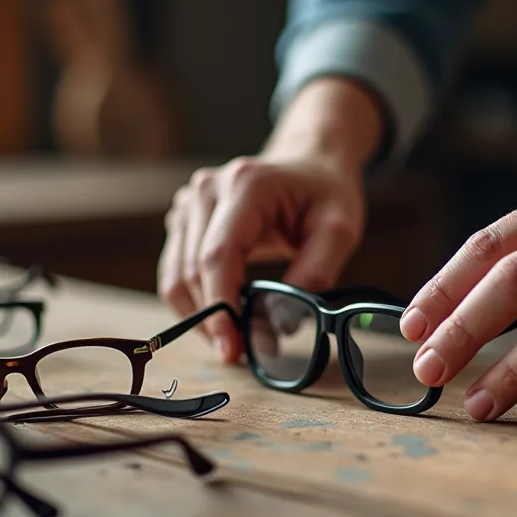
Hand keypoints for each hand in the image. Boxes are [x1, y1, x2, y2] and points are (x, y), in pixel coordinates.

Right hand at [157, 78, 382, 361]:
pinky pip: (176, 271)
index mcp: (246, 186)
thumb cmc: (326, 194)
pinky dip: (196, 302)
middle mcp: (207, 189)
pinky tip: (225, 316)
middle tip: (245, 352)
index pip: (217, 256)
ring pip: (176, 276)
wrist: (310, 164)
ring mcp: (189, 202)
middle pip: (193, 271)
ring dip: (201, 316)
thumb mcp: (340, 229)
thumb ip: (317, 270)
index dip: (220, 307)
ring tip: (235, 339)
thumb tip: (283, 319)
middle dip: (215, 320)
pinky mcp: (183, 219)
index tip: (233, 347)